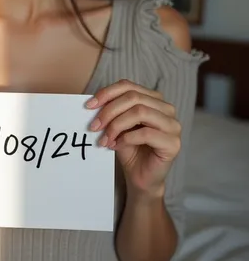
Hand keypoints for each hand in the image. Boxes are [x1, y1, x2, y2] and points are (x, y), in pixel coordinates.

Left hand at [87, 80, 180, 197]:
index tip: (89, 106)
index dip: (107, 93)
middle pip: (133, 97)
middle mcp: (166, 108)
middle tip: (94, 126)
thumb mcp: (117, 124)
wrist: (140, 177)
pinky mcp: (173, 143)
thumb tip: (92, 102)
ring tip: (104, 138)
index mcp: (153, 98)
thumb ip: (111, 110)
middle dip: (109, 111)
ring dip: (117, 125)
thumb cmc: (129, 148)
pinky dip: (126, 138)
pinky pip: (146, 134)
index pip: (128, 86)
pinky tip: (116, 146)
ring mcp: (173, 125)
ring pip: (140, 112)